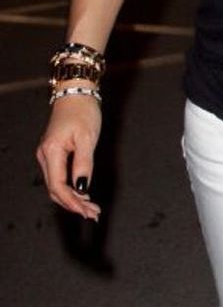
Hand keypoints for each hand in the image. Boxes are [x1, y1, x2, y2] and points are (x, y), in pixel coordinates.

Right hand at [36, 95, 102, 220]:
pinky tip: (83, 194)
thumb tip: (81, 188)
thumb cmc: (83, 112)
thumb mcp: (88, 138)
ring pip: (57, 184)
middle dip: (74, 204)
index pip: (58, 185)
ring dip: (73, 198)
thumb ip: (84, 164)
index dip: (72, 202)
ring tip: (91, 208)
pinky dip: (71, 188)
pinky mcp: (54, 153)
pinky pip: (59, 176)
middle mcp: (45, 156)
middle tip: (93, 214)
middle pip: (55, 189)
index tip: (87, 211)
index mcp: (51, 152)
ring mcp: (47, 155)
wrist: (76, 93)